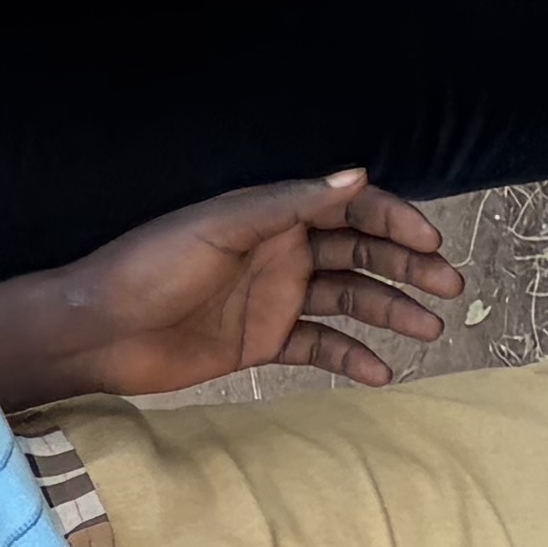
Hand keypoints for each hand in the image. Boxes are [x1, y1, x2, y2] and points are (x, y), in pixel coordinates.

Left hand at [0, 175, 461, 404]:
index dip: (394, 222)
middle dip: (407, 267)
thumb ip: (289, 204)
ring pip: (349, 300)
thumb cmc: (148, 267)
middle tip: (449, 288)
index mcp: (271, 216)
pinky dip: (352, 357)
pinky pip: (320, 346)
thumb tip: (357, 174)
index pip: (349, 210)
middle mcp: (280, 253)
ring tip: (428, 330)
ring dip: (391, 312)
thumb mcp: (220, 228)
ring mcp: (274, 298)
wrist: (98, 331)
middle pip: (360, 254)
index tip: (430, 242)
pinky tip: (383, 372)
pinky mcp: (262, 342)